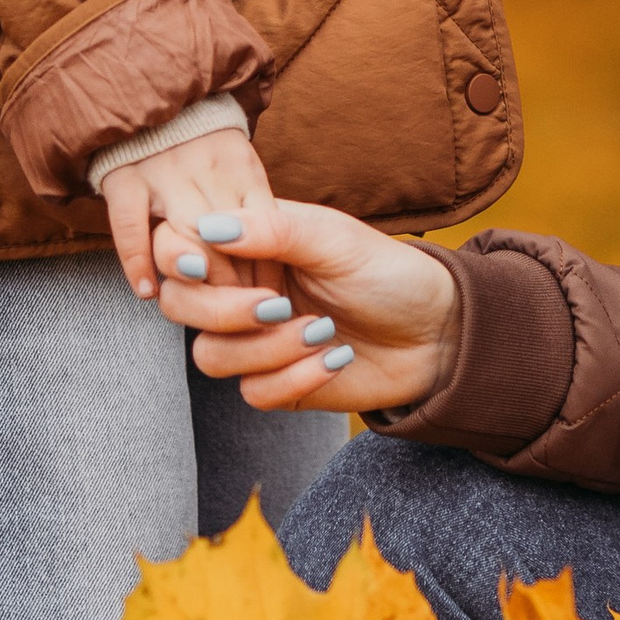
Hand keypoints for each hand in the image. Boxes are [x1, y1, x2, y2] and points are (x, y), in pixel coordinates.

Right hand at [101, 126, 275, 301]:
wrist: (153, 84)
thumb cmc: (206, 143)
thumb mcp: (251, 168)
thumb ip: (263, 215)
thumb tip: (266, 277)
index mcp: (243, 168)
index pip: (260, 230)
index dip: (265, 274)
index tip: (273, 306)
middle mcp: (204, 170)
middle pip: (221, 241)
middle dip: (233, 285)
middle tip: (245, 318)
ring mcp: (162, 173)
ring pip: (181, 235)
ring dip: (197, 275)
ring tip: (208, 302)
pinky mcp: (123, 176)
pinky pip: (129, 223)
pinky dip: (136, 259)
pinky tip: (149, 291)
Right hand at [150, 196, 458, 412]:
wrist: (439, 333)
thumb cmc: (388, 273)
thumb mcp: (334, 239)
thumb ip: (272, 229)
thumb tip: (207, 226)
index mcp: (249, 246)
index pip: (181, 249)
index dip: (180, 258)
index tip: (206, 266)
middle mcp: (243, 292)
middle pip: (180, 307)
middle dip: (221, 310)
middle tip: (277, 304)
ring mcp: (257, 341)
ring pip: (210, 356)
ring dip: (265, 348)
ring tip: (321, 331)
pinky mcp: (277, 383)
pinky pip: (253, 393)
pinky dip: (294, 377)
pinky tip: (335, 358)